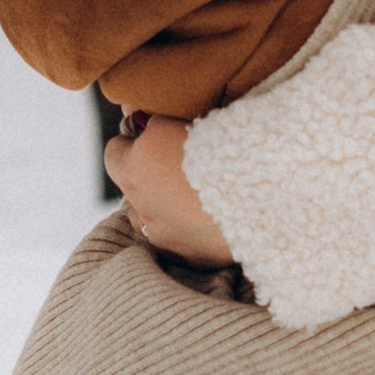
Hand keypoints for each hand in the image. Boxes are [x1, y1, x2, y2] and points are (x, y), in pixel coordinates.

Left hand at [104, 114, 237, 265]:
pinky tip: (211, 218)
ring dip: (163, 207)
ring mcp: (162, 233)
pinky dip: (188, 230)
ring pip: (149, 218)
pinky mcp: (187, 256)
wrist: (261, 192)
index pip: (114, 151)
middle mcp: (141, 203)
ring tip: (194, 195)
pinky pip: (178, 241)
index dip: (134, 143)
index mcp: (135, 166)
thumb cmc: (224, 146)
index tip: (154, 138)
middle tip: (181, 164)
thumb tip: (143, 121)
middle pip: (132, 187)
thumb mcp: (183, 118)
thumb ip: (156, 121)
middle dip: (149, 176)